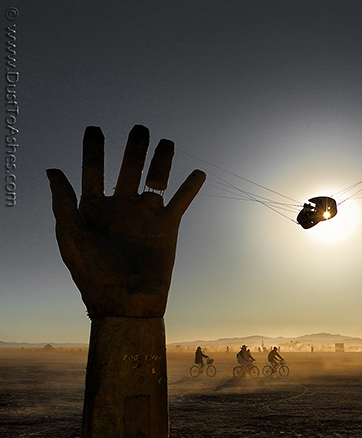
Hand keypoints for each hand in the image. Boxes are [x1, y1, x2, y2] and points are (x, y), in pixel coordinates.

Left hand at [47, 125, 205, 317]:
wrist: (127, 302)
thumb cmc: (93, 274)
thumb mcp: (72, 237)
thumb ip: (64, 203)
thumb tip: (53, 169)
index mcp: (95, 209)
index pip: (94, 171)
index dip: (93, 150)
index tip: (95, 128)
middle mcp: (121, 207)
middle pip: (128, 169)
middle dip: (134, 148)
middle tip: (140, 128)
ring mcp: (146, 215)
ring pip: (156, 178)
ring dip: (162, 160)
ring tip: (166, 141)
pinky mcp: (168, 226)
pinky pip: (181, 201)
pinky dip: (190, 187)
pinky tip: (198, 172)